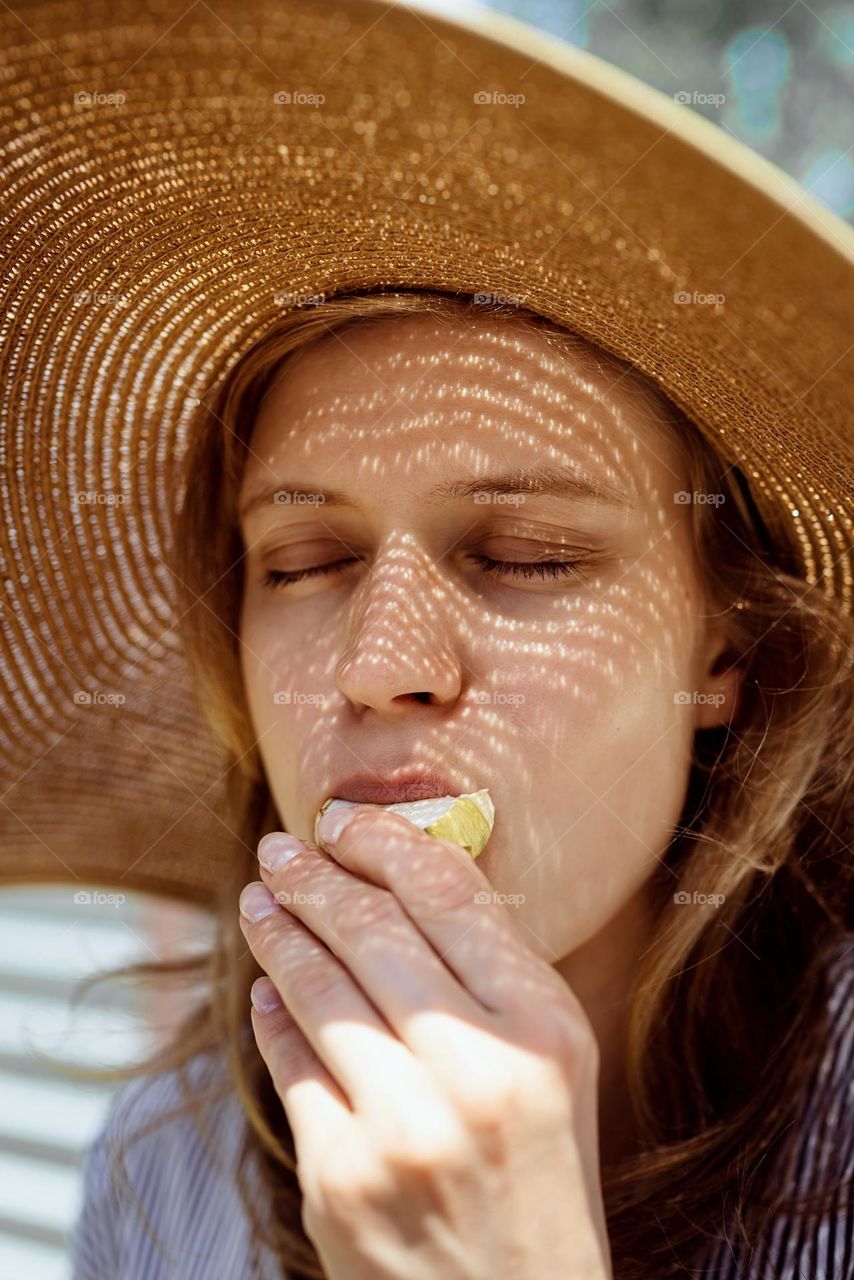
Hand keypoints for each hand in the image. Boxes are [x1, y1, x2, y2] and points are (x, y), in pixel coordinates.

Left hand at [238, 805, 613, 1279]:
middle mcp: (478, 1072)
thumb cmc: (539, 1180)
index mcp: (548, 1032)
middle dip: (315, 879)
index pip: (451, 896)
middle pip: (373, 933)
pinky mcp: (340, 1177)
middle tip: (279, 849)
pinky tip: (266, 991)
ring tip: (259, 902)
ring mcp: (403, 1127)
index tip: (343, 821)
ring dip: (279, 934)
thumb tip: (395, 883)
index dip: (386, 843)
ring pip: (319, 989)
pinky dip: (272, 1016)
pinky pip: (289, 1065)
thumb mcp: (555, 1070)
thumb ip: (492, 978)